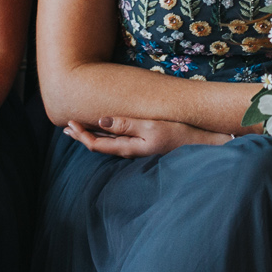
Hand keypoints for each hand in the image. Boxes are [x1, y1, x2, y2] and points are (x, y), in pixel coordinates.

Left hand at [63, 117, 228, 158]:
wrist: (204, 146)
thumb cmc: (180, 135)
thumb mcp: (151, 127)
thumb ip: (126, 124)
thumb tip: (100, 120)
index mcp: (128, 148)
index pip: (96, 144)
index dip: (80, 135)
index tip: (68, 123)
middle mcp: (130, 151)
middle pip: (99, 145)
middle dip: (81, 136)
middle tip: (66, 127)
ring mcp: (138, 149)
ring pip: (108, 144)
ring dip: (92, 135)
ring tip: (80, 129)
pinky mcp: (145, 145)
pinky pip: (119, 142)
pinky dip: (106, 135)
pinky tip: (107, 130)